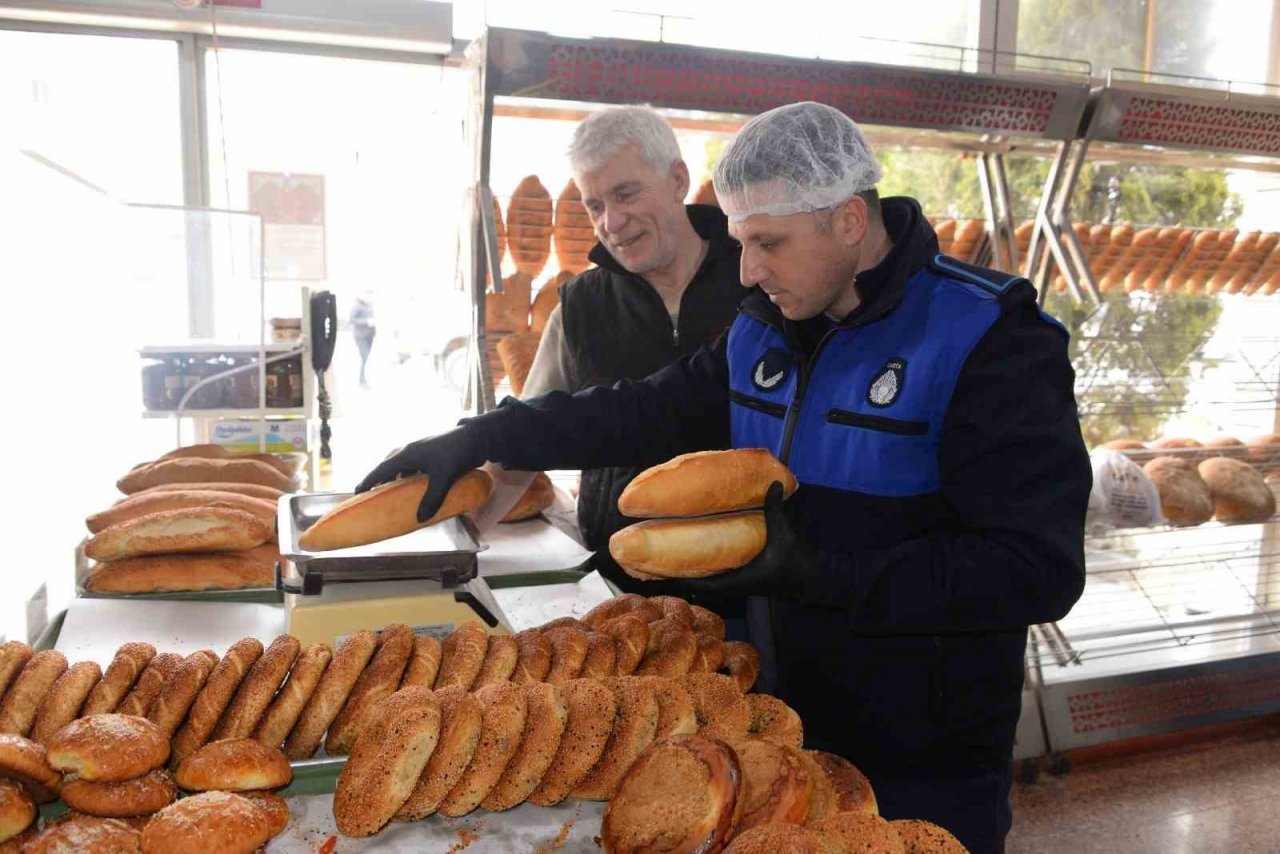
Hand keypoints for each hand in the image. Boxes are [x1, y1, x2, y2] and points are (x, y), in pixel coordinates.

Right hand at [354, 426, 485, 521]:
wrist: (476, 438)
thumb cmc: (456, 454)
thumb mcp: (443, 478)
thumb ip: (432, 499)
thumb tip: (420, 519)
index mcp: (408, 454)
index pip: (381, 469)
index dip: (369, 481)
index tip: (357, 493)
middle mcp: (411, 451)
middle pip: (389, 467)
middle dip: (380, 480)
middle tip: (373, 495)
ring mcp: (422, 451)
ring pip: (403, 466)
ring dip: (397, 479)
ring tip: (393, 494)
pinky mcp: (432, 453)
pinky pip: (414, 467)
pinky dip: (410, 477)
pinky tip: (415, 488)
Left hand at [675, 481, 816, 598]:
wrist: (810, 578)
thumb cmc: (796, 561)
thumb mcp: (784, 534)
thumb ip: (775, 509)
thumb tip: (773, 483)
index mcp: (741, 579)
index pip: (706, 586)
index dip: (684, 583)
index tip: (663, 576)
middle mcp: (737, 585)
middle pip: (701, 587)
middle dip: (681, 579)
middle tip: (659, 567)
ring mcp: (741, 584)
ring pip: (710, 584)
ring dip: (693, 576)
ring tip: (672, 563)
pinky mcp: (745, 580)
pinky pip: (720, 579)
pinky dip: (707, 573)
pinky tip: (698, 559)